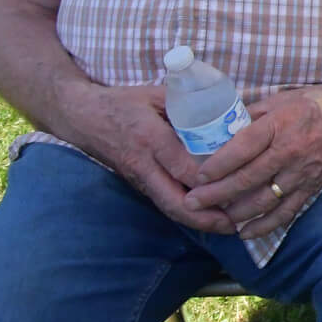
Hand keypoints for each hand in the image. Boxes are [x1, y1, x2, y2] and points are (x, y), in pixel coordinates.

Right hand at [66, 84, 234, 234]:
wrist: (82, 118)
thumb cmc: (124, 102)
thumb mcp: (157, 94)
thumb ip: (189, 104)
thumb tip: (227, 113)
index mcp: (150, 137)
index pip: (183, 166)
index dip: (211, 179)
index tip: (239, 183)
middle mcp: (143, 164)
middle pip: (175, 200)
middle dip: (205, 217)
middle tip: (235, 223)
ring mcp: (138, 178)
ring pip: (168, 207)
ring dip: (198, 221)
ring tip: (228, 226)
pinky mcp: (136, 185)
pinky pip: (163, 202)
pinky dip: (186, 213)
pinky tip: (207, 216)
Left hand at [183, 77, 321, 237]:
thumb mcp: (284, 98)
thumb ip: (253, 114)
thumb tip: (222, 128)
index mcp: (281, 123)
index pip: (242, 148)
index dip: (218, 165)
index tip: (198, 175)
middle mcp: (291, 150)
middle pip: (247, 178)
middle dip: (215, 194)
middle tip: (192, 202)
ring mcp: (303, 172)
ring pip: (263, 200)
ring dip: (234, 212)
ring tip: (211, 217)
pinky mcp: (313, 187)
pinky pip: (286, 212)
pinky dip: (264, 225)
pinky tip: (244, 232)